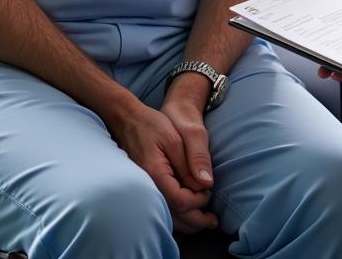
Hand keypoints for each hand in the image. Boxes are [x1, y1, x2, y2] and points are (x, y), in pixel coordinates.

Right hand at [106, 97, 217, 233]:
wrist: (128, 120)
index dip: (198, 200)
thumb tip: (206, 184)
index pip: (180, 200)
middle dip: (196, 220)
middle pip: (174, 215)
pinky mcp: (145, 187)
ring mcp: (144, 188)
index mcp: (156, 174)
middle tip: (213, 219)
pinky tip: (186, 213)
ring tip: (204, 220)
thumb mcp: (176, 138)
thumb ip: (191, 161)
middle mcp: (147, 187)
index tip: (209, 191)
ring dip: (186, 221)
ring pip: (166, 215)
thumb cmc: (152, 125)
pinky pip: (161, 208)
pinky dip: (175, 215)